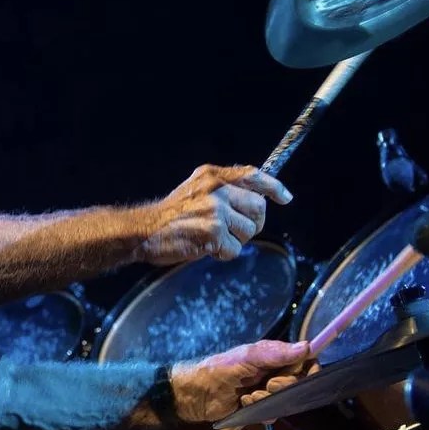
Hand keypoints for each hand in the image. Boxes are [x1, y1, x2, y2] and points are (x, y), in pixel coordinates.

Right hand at [139, 165, 292, 264]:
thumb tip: (256, 197)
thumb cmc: (169, 216)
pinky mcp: (213, 232)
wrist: (143, 231)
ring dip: (236, 241)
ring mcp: (215, 210)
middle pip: (258, 207)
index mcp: (212, 175)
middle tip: (238, 232)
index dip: (273, 187)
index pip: (253, 175)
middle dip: (253, 224)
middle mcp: (216, 189)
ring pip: (249, 230)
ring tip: (214, 240)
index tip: (285, 197)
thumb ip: (221, 189)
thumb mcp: (195, 189)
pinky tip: (207, 249)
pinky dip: (224, 254)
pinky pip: (235, 249)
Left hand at [168, 340, 314, 429]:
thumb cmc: (219, 369)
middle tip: (267, 385)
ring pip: (286, 400)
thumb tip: (306, 347)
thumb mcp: (247, 357)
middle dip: (283, 386)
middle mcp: (274, 373)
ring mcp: (267, 392)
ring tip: (249, 396)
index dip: (309, 368)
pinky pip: (272, 414)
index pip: (304, 360)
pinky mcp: (259, 409)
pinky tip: (245, 405)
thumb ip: (276, 353)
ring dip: (268, 399)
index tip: (307, 375)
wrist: (197, 394)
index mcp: (273, 356)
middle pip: (298, 383)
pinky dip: (260, 410)